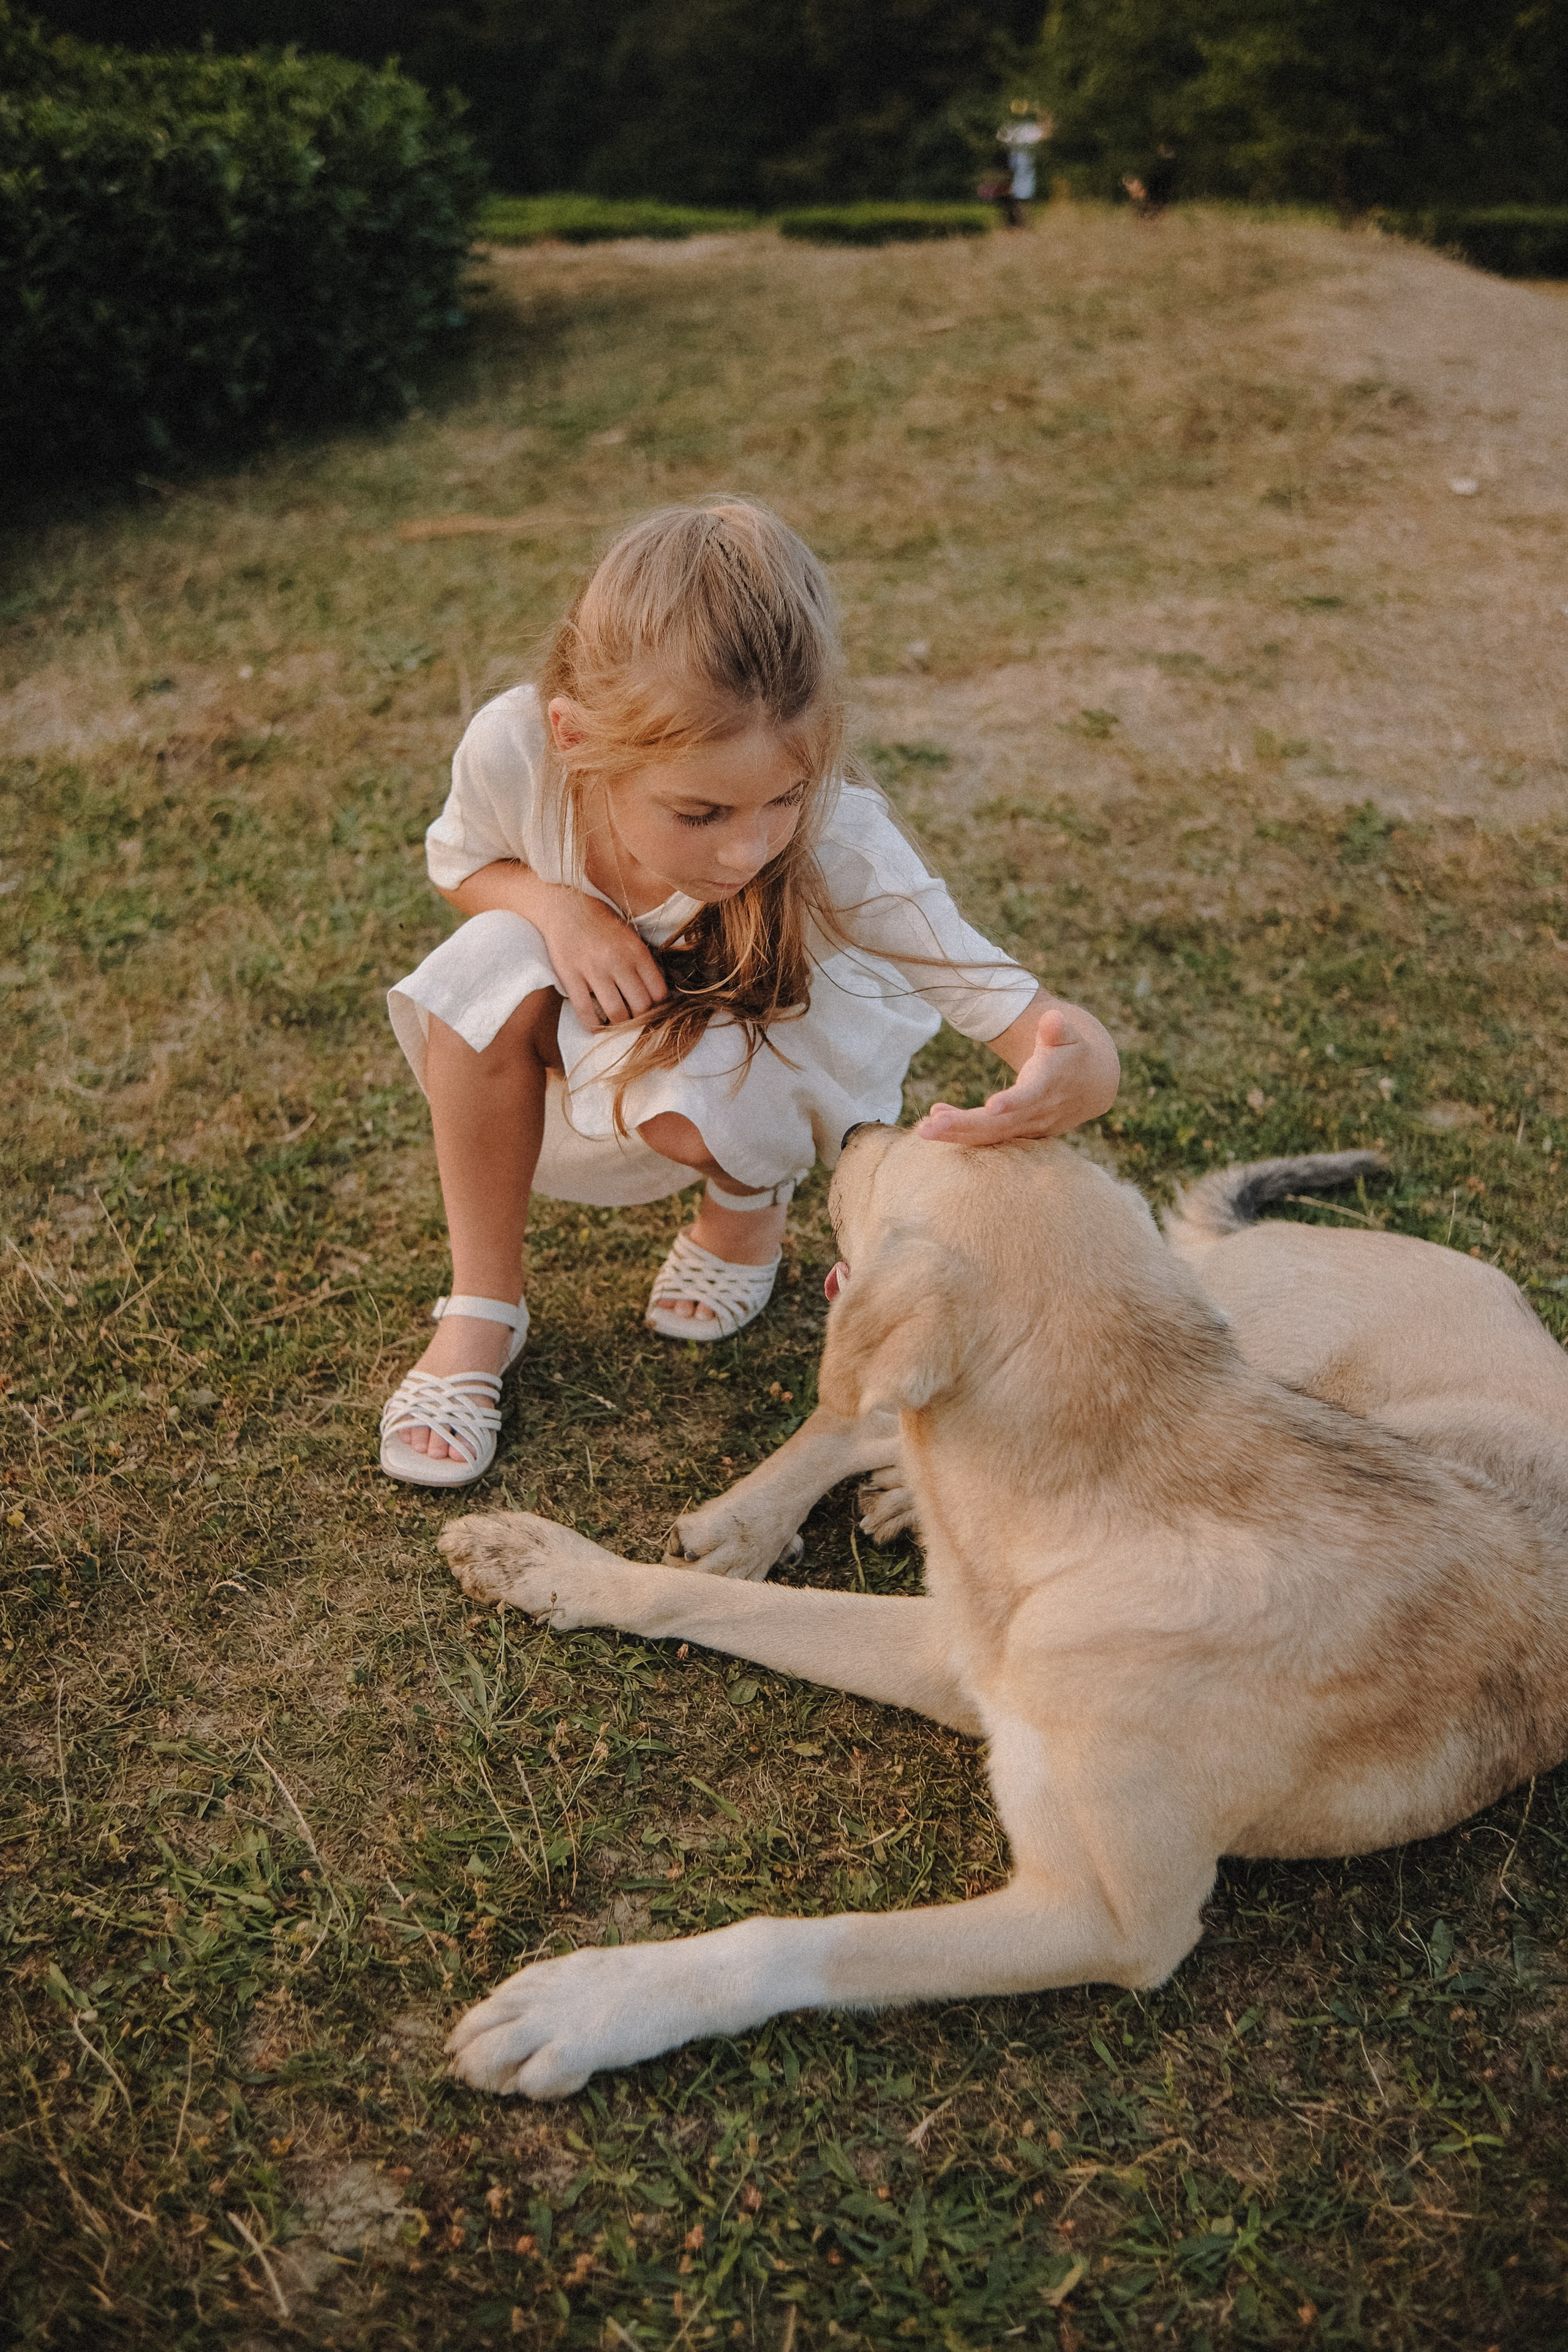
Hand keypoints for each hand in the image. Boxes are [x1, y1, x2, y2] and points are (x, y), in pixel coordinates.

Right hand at [532, 884, 667, 1030]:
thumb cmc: (600, 921)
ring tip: (618, 1023)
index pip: (659, 992)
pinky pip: (585, 1011)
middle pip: (641, 1006)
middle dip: (641, 1018)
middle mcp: (618, 961)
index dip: (659, 1007)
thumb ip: (642, 961)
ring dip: (620, 1025)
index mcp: (637, 951)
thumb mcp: (630, 936)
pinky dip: (593, 1026)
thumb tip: (657, 992)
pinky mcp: (571, 976)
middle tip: (635, 1019)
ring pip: (617, 1013)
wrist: (564, 906)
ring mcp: (594, 970)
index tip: (653, 1009)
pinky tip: (597, 1027)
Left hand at [916, 1003, 1118, 1146]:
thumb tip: (1053, 1019)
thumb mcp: (1071, 1035)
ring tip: (923, 1129)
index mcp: (1050, 1084)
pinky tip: (932, 1123)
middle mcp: (1037, 1111)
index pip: (1030, 1096)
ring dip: (956, 1133)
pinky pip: (987, 1137)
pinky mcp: (1018, 1134)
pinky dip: (960, 1133)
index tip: (991, 1106)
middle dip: (964, 1125)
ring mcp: (1027, 1126)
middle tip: (930, 1124)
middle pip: (999, 1123)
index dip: (1013, 1102)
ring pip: (989, 1135)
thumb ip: (1059, 1029)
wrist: (1091, 1085)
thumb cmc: (1073, 1052)